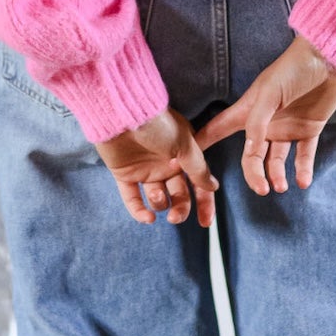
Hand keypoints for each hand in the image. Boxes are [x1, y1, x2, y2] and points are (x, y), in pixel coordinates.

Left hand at [95, 109, 218, 227]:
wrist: (123, 113)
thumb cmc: (157, 124)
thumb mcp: (185, 145)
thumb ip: (199, 169)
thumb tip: (213, 186)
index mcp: (184, 155)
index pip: (198, 183)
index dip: (204, 203)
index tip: (205, 222)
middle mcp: (166, 164)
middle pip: (178, 195)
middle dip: (180, 209)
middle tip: (175, 217)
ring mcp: (145, 169)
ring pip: (158, 199)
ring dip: (160, 204)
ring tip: (157, 196)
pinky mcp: (124, 174)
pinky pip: (133, 199)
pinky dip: (139, 211)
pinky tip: (146, 217)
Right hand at [196, 38, 335, 194]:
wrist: (327, 59)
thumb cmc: (293, 68)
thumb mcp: (269, 92)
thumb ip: (257, 123)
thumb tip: (249, 152)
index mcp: (248, 110)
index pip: (219, 129)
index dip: (204, 143)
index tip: (186, 162)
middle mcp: (265, 123)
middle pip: (251, 155)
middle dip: (254, 174)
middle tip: (261, 189)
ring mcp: (287, 127)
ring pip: (276, 160)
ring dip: (277, 175)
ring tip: (281, 186)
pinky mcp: (309, 130)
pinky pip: (304, 155)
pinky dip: (303, 170)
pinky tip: (303, 182)